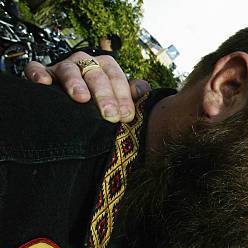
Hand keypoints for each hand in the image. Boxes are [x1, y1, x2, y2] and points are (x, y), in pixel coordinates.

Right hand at [25, 51, 151, 122]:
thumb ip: (134, 93)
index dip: (123, 97)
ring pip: (69, 69)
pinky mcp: (42, 73)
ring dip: (76, 83)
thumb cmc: (100, 101)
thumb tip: (142, 91)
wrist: (73, 104)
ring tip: (81, 98)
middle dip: (104, 95)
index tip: (125, 116)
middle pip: (96, 75)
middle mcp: (85, 63)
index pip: (117, 78)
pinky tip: (44, 83)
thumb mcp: (119, 97)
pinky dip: (39, 73)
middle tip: (109, 115)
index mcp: (106, 66)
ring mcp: (63, 67)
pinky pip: (36, 68)